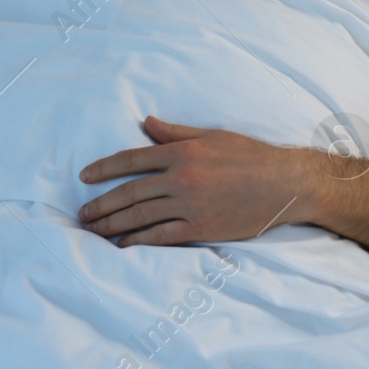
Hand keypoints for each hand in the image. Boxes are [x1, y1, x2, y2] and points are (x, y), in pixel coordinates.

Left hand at [78, 115, 314, 245]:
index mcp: (183, 152)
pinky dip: (137, 241)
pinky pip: (160, 237)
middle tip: (82, 214)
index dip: (103, 168)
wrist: (285, 184)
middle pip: (129, 192)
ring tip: (93, 230)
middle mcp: (182, 178)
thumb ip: (176, 133)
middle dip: (101, 204)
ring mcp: (190, 205)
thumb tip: (147, 123)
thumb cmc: (252, 156)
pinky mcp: (200, 228)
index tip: (84, 177)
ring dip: (111, 224)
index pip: (132, 159)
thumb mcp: (213, 136)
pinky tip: (123, 244)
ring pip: (139, 216)